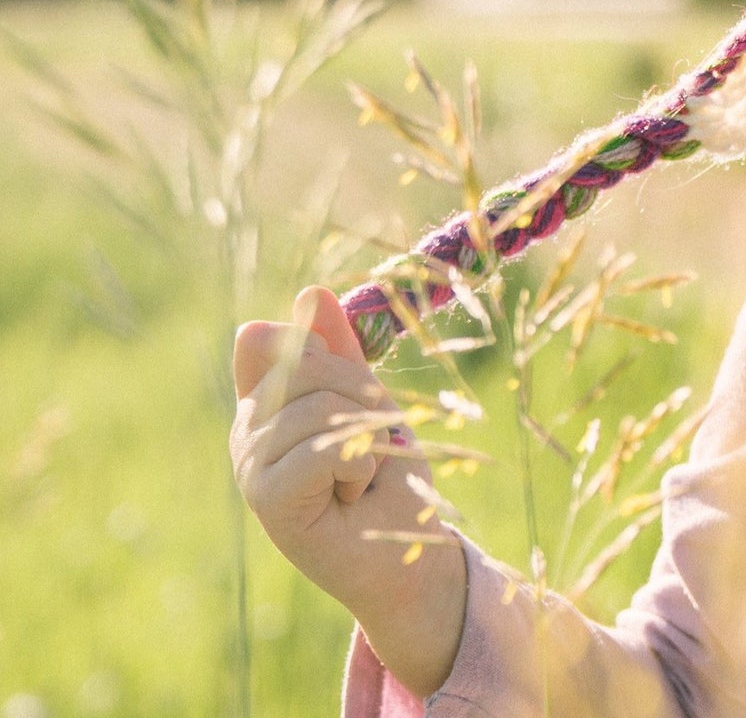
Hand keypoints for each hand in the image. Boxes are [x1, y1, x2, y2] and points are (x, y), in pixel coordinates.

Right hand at [231, 286, 467, 694]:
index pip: (288, 340)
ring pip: (320, 406)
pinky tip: (353, 494)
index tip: (362, 401)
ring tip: (360, 474)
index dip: (337, 362)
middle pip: (306, 366)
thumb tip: (308, 292)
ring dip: (366, 436)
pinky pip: (324, 446)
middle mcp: (246, 429)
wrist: (404, 548)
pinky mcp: (266, 497)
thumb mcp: (366, 397)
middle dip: (360, 396)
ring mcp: (250, 464)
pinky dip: (358, 463)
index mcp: (264, 399)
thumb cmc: (386, 472)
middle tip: (369, 444)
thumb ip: (336, 348)